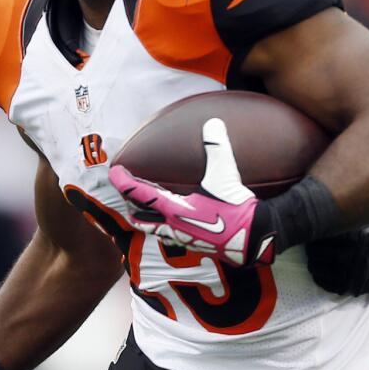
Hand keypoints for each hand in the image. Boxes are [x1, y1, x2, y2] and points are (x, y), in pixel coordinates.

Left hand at [109, 118, 276, 267]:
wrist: (253, 239)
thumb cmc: (236, 210)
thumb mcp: (225, 175)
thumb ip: (217, 148)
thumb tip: (213, 123)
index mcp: (173, 208)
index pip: (139, 193)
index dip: (123, 181)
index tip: (114, 172)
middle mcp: (173, 226)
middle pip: (140, 218)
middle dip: (130, 206)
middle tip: (128, 193)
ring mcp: (183, 238)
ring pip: (155, 230)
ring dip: (147, 218)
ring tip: (148, 207)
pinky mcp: (196, 246)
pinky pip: (173, 235)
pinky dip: (167, 225)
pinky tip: (179, 219)